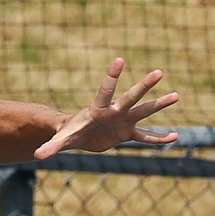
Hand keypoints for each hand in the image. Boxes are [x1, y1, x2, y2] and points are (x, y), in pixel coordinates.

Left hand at [34, 58, 179, 159]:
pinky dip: (159, 138)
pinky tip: (175, 137)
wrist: (80, 136)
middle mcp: (114, 111)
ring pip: (144, 112)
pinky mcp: (127, 133)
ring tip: (176, 95)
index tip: (119, 60)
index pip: (105, 90)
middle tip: (158, 72)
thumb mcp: (61, 140)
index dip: (111, 77)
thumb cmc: (69, 133)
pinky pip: (145, 137)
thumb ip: (51, 146)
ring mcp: (123, 121)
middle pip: (131, 97)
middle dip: (144, 86)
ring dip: (159, 105)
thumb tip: (38, 155)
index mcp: (98, 109)